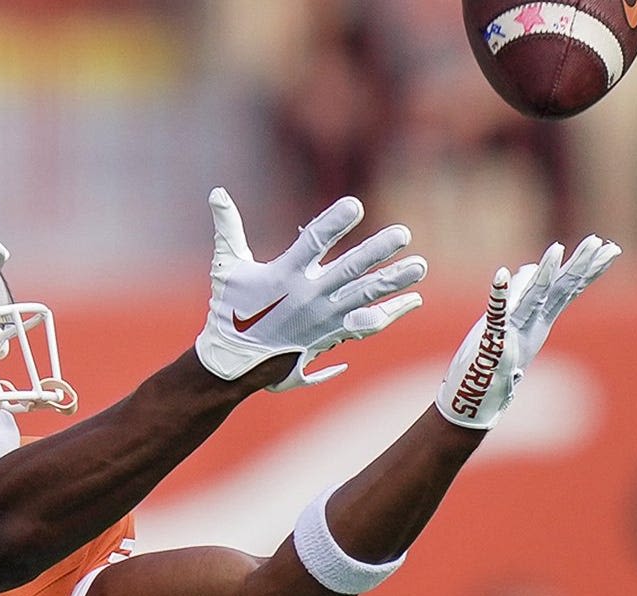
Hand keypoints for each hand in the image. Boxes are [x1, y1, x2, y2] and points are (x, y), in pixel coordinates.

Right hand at [194, 188, 426, 389]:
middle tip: (402, 233)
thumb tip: (216, 193)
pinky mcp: (331, 335)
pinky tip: (413, 300)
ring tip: (420, 267)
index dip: (333, 223)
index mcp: (283, 276)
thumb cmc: (229, 309)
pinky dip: (391, 313)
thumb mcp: (226, 267)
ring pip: (365, 298)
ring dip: (394, 281)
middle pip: (348, 271)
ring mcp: (322, 318)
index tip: (355, 205)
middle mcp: (307, 297)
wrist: (234, 362)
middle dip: (377, 252)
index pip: (311, 243)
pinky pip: (367, 324)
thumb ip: (227, 228)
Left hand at [437, 235, 621, 429]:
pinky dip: (499, 294)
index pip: (567, 290)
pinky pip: (495, 315)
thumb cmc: (490, 364)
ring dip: (544, 273)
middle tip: (601, 243)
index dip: (586, 270)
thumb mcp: (508, 326)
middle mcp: (531, 326)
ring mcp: (513, 333)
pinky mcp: (491, 343)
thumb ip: (518, 299)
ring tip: (557, 248)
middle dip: (579, 266)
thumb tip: (525, 268)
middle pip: (560, 291)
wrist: (475, 402)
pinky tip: (502, 274)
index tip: (608, 249)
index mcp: (538, 322)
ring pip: (534, 298)